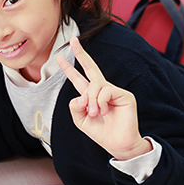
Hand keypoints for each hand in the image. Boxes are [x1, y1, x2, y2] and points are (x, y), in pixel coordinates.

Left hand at [56, 37, 150, 160]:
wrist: (117, 144)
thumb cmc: (100, 132)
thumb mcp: (80, 120)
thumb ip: (74, 107)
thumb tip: (81, 95)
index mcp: (90, 95)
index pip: (78, 78)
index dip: (69, 68)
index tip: (59, 56)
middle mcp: (101, 90)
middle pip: (91, 68)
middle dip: (80, 54)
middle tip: (73, 40)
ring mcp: (113, 91)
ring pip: (95, 85)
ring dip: (91, 100)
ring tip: (95, 113)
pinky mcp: (124, 95)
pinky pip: (105, 91)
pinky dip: (100, 102)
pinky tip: (104, 111)